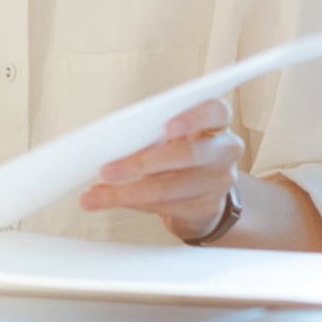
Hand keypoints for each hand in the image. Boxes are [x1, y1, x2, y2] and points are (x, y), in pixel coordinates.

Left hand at [79, 98, 244, 241]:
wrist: (203, 192)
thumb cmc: (182, 152)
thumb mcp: (175, 135)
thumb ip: (155, 131)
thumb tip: (113, 140)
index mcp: (217, 123)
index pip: (216, 112)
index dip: (194, 118)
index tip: (168, 126)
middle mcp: (224, 152)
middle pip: (187, 155)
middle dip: (141, 163)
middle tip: (107, 170)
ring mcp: (218, 183)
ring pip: (169, 187)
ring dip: (127, 192)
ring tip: (97, 194)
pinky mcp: (206, 209)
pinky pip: (164, 206)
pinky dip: (134, 202)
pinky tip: (114, 199)